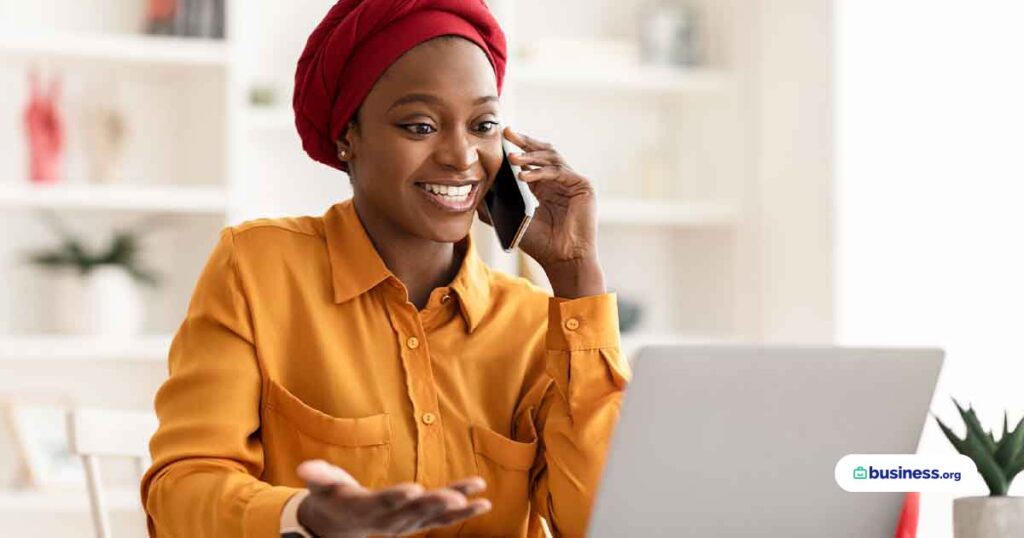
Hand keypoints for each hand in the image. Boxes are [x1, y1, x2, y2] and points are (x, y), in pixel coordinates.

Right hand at [295, 459, 490, 536]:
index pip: (383, 503)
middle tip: (455, 499)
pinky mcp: (417, 522)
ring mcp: (405, 524)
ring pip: (433, 518)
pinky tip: (484, 502)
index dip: (398, 497)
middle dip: (435, 506)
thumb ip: (318, 477)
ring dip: (456, 510)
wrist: (340, 528)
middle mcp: (389, 521)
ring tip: (478, 500)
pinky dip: (463, 511)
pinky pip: (442, 519)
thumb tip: (304, 468)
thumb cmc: (331, 500)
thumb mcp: (322, 488)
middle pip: (414, 513)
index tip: (413, 489)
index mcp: (365, 509)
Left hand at [478, 126, 604, 297]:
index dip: (516, 148)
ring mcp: (572, 181)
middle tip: (507, 133)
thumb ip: (494, 206)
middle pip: (542, 152)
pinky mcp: (583, 186)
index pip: (530, 160)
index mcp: (544, 186)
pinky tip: (523, 176)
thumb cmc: (539, 243)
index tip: (498, 139)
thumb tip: (473, 192)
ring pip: (551, 157)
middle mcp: (559, 180)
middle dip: (524, 141)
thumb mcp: (511, 219)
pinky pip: (559, 171)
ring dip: (530, 155)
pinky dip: (540, 171)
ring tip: (511, 157)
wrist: (562, 259)